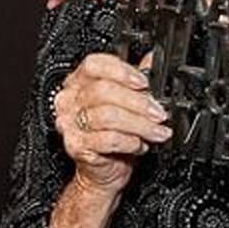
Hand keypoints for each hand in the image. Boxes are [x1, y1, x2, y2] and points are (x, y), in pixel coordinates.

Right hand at [52, 53, 171, 195]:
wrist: (105, 168)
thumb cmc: (115, 133)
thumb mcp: (127, 103)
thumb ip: (136, 80)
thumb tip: (154, 60)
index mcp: (79, 81)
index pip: (95, 65)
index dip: (122, 71)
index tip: (145, 83)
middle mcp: (70, 100)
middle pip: (103, 91)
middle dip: (138, 103)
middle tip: (159, 113)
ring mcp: (69, 123)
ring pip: (108, 116)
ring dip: (140, 125)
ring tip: (157, 131)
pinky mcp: (75, 146)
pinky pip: (108, 139)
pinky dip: (130, 142)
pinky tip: (140, 144)